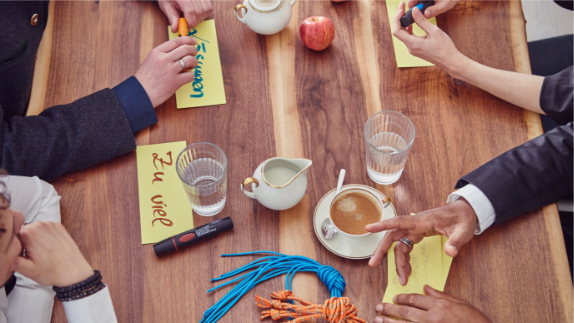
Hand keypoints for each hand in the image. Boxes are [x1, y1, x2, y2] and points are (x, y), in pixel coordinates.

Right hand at [14, 222, 94, 286]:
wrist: (74, 272)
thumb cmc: (52, 272)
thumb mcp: (28, 270)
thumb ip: (13, 262)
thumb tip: (5, 258)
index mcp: (29, 233)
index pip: (12, 236)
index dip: (15, 247)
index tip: (21, 256)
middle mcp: (40, 225)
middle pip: (23, 231)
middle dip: (24, 242)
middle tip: (31, 256)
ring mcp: (51, 224)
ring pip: (34, 229)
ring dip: (34, 239)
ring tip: (41, 252)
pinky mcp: (59, 226)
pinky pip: (45, 229)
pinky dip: (44, 236)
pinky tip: (48, 247)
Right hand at [134, 37, 197, 107]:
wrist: (140, 94)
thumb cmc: (145, 78)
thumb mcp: (151, 60)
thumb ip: (163, 54)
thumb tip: (179, 50)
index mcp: (157, 52)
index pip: (176, 41)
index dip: (188, 40)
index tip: (193, 41)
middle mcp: (164, 59)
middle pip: (186, 48)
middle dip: (193, 50)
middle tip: (194, 54)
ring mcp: (171, 70)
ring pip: (191, 60)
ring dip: (194, 62)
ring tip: (191, 66)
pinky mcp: (176, 82)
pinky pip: (191, 75)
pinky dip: (191, 75)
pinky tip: (186, 77)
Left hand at [159, 0, 212, 31]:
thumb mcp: (166, 7)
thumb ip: (172, 18)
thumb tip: (175, 29)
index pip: (190, 11)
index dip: (190, 22)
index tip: (186, 27)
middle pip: (199, 11)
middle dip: (195, 21)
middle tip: (188, 23)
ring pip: (206, 9)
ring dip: (201, 18)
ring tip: (193, 18)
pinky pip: (209, 6)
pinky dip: (205, 13)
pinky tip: (197, 13)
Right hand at [365, 199, 476, 284]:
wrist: (465, 211)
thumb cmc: (463, 218)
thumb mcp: (463, 231)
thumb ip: (456, 242)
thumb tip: (450, 252)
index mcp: (423, 221)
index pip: (399, 222)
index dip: (383, 225)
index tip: (368, 228)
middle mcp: (416, 224)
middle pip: (392, 236)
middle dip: (381, 250)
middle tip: (372, 263)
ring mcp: (416, 229)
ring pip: (398, 244)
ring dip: (397, 261)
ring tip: (402, 278)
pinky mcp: (418, 233)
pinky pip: (406, 247)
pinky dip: (405, 259)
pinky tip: (408, 270)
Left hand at [374, 285, 492, 322]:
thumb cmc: (475, 321)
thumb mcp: (460, 304)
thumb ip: (441, 295)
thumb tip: (426, 288)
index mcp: (440, 306)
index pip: (415, 300)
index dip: (403, 299)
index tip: (395, 299)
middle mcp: (433, 319)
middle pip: (406, 313)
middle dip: (390, 310)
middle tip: (379, 307)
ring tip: (378, 320)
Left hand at [392, 2, 467, 74]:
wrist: (449, 61)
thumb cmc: (444, 48)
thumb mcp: (434, 31)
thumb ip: (422, 21)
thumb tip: (414, 11)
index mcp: (413, 44)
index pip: (396, 31)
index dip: (396, 19)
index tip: (401, 10)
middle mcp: (410, 48)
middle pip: (398, 32)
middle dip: (399, 19)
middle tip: (403, 8)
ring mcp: (413, 50)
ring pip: (403, 35)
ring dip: (403, 24)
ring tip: (407, 14)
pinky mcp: (416, 50)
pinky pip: (408, 39)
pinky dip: (408, 30)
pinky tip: (412, 24)